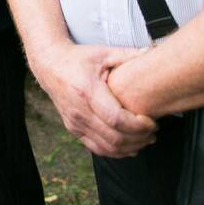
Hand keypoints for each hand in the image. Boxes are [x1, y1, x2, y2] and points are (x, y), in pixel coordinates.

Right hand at [29, 42, 156, 157]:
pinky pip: (97, 148)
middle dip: (139, 139)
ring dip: (130, 148)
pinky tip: (129, 147)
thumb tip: (153, 52)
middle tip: (153, 132)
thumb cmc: (78, 58)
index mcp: (87, 90)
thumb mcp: (103, 53)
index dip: (137, 126)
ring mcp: (75, 122)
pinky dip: (116, 152)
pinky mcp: (73, 129)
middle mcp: (79, 110)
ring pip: (106, 147)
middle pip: (114, 137)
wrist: (50, 65)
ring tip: (145, 140)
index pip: (116, 118)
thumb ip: (128, 55)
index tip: (152, 122)